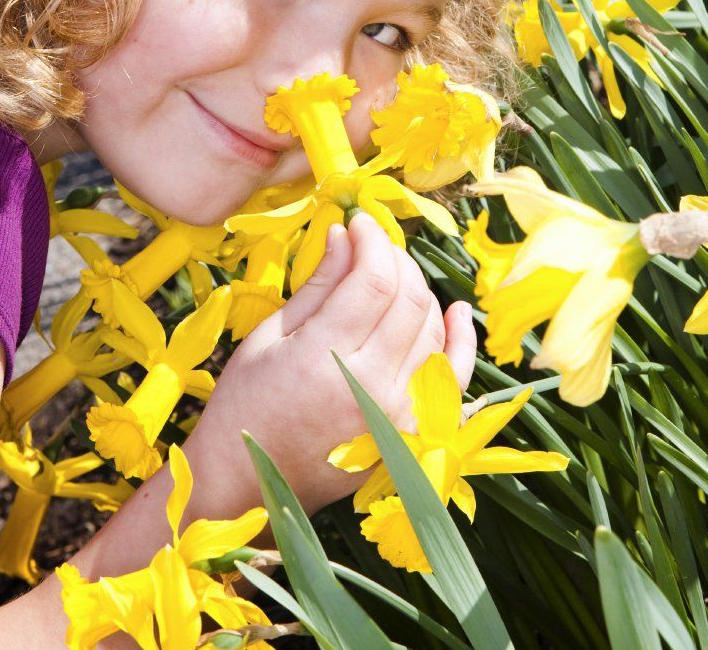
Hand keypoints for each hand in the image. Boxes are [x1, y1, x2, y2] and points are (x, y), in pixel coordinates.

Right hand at [184, 212, 476, 519]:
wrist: (249, 485)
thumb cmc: (246, 406)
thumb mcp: (269, 338)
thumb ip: (318, 286)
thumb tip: (345, 233)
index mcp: (324, 359)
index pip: (374, 278)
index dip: (372, 240)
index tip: (358, 223)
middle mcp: (371, 387)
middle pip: (410, 299)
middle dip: (395, 259)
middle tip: (372, 247)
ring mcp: (400, 414)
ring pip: (434, 330)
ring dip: (419, 291)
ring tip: (392, 276)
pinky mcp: (414, 434)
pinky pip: (453, 379)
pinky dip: (460, 342)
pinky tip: (455, 312)